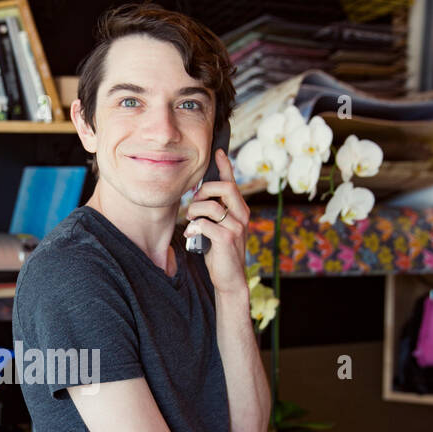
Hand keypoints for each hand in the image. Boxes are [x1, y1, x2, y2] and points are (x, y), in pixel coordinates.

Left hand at [184, 148, 248, 295]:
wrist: (230, 279)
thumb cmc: (221, 253)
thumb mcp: (219, 228)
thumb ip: (215, 213)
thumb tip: (200, 196)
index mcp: (240, 211)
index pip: (232, 183)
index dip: (225, 166)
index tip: (217, 152)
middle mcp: (242, 215)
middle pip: (224, 188)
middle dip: (203, 191)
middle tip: (194, 205)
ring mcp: (236, 227)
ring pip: (211, 206)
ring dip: (194, 212)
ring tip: (191, 222)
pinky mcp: (227, 239)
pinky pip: (205, 223)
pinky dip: (194, 228)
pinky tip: (192, 234)